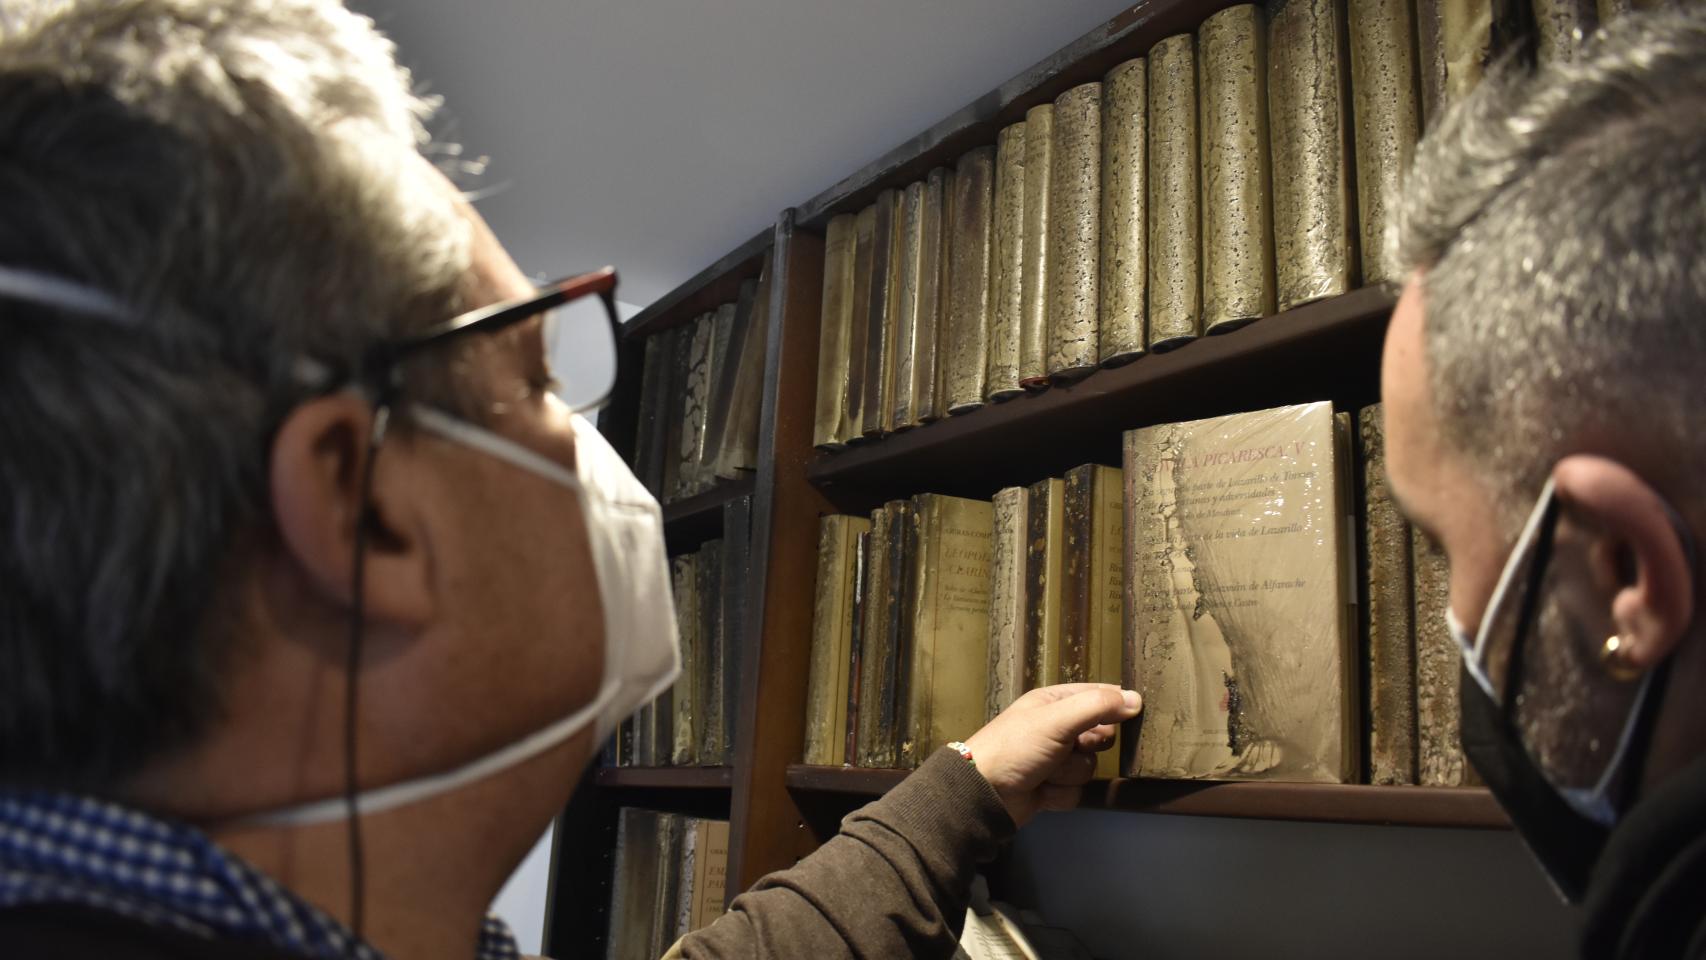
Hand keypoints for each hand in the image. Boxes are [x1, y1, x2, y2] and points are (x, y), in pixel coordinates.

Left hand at [963, 683, 1141, 827]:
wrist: (984, 793)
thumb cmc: (1017, 746)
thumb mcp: (1057, 719)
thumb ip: (1097, 706)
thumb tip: (1136, 699)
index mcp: (1055, 702)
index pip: (1098, 696)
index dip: (1115, 705)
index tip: (1133, 713)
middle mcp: (1057, 729)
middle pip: (1100, 737)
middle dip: (1087, 747)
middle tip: (1071, 746)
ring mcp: (1055, 760)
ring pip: (1089, 768)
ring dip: (1069, 773)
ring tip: (1045, 772)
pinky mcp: (1052, 788)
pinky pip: (1076, 792)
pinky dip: (1060, 794)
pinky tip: (1041, 791)